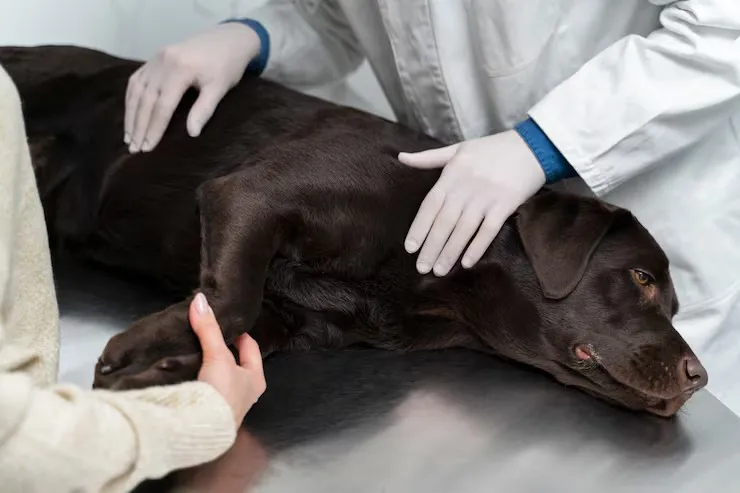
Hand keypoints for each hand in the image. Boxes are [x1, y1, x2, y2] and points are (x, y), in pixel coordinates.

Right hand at [125, 23, 260, 152]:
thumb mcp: (220, 88)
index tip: (148, 148)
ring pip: (136, 90)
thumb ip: (204, 110)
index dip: (154, 128)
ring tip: (128, 137)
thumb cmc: (227, 65)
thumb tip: (192, 134)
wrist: (228, 38)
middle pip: (145, 99)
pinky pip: (137, 79)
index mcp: (180, 68)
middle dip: (138, 126)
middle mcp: (163, 61)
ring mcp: (156, 58)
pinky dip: (131, 98)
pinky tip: (130, 115)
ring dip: (131, 114)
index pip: (163, 105)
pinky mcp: (154, 57)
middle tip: (133, 149)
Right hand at [191, 293, 265, 424]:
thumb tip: (200, 299)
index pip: (250, 348)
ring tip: (194, 350)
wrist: (201, 430)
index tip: (226, 323)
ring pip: (219, 377)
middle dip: (222, 350)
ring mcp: (227, 405)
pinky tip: (186, 373)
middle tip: (208, 334)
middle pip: (234, 363)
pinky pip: (204, 390)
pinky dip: (197, 379)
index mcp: (256, 379)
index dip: (239, 334)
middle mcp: (245, 393)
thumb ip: (208, 328)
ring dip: (208, 366)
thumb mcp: (217, 355)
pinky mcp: (208, 413)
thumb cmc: (221, 393)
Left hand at [399, 130, 544, 275]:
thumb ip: (429, 158)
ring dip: (450, 252)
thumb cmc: (492, 149)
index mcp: (452, 174)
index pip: (430, 205)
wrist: (532, 146)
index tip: (410, 247)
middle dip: (431, 247)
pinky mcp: (506, 204)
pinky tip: (467, 263)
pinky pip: (488, 230)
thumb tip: (401, 158)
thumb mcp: (458, 149)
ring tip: (439, 271)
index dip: (419, 227)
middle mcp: (466, 187)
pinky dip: (477, 247)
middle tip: (421, 268)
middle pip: (444, 222)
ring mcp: (486, 196)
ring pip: (464, 229)